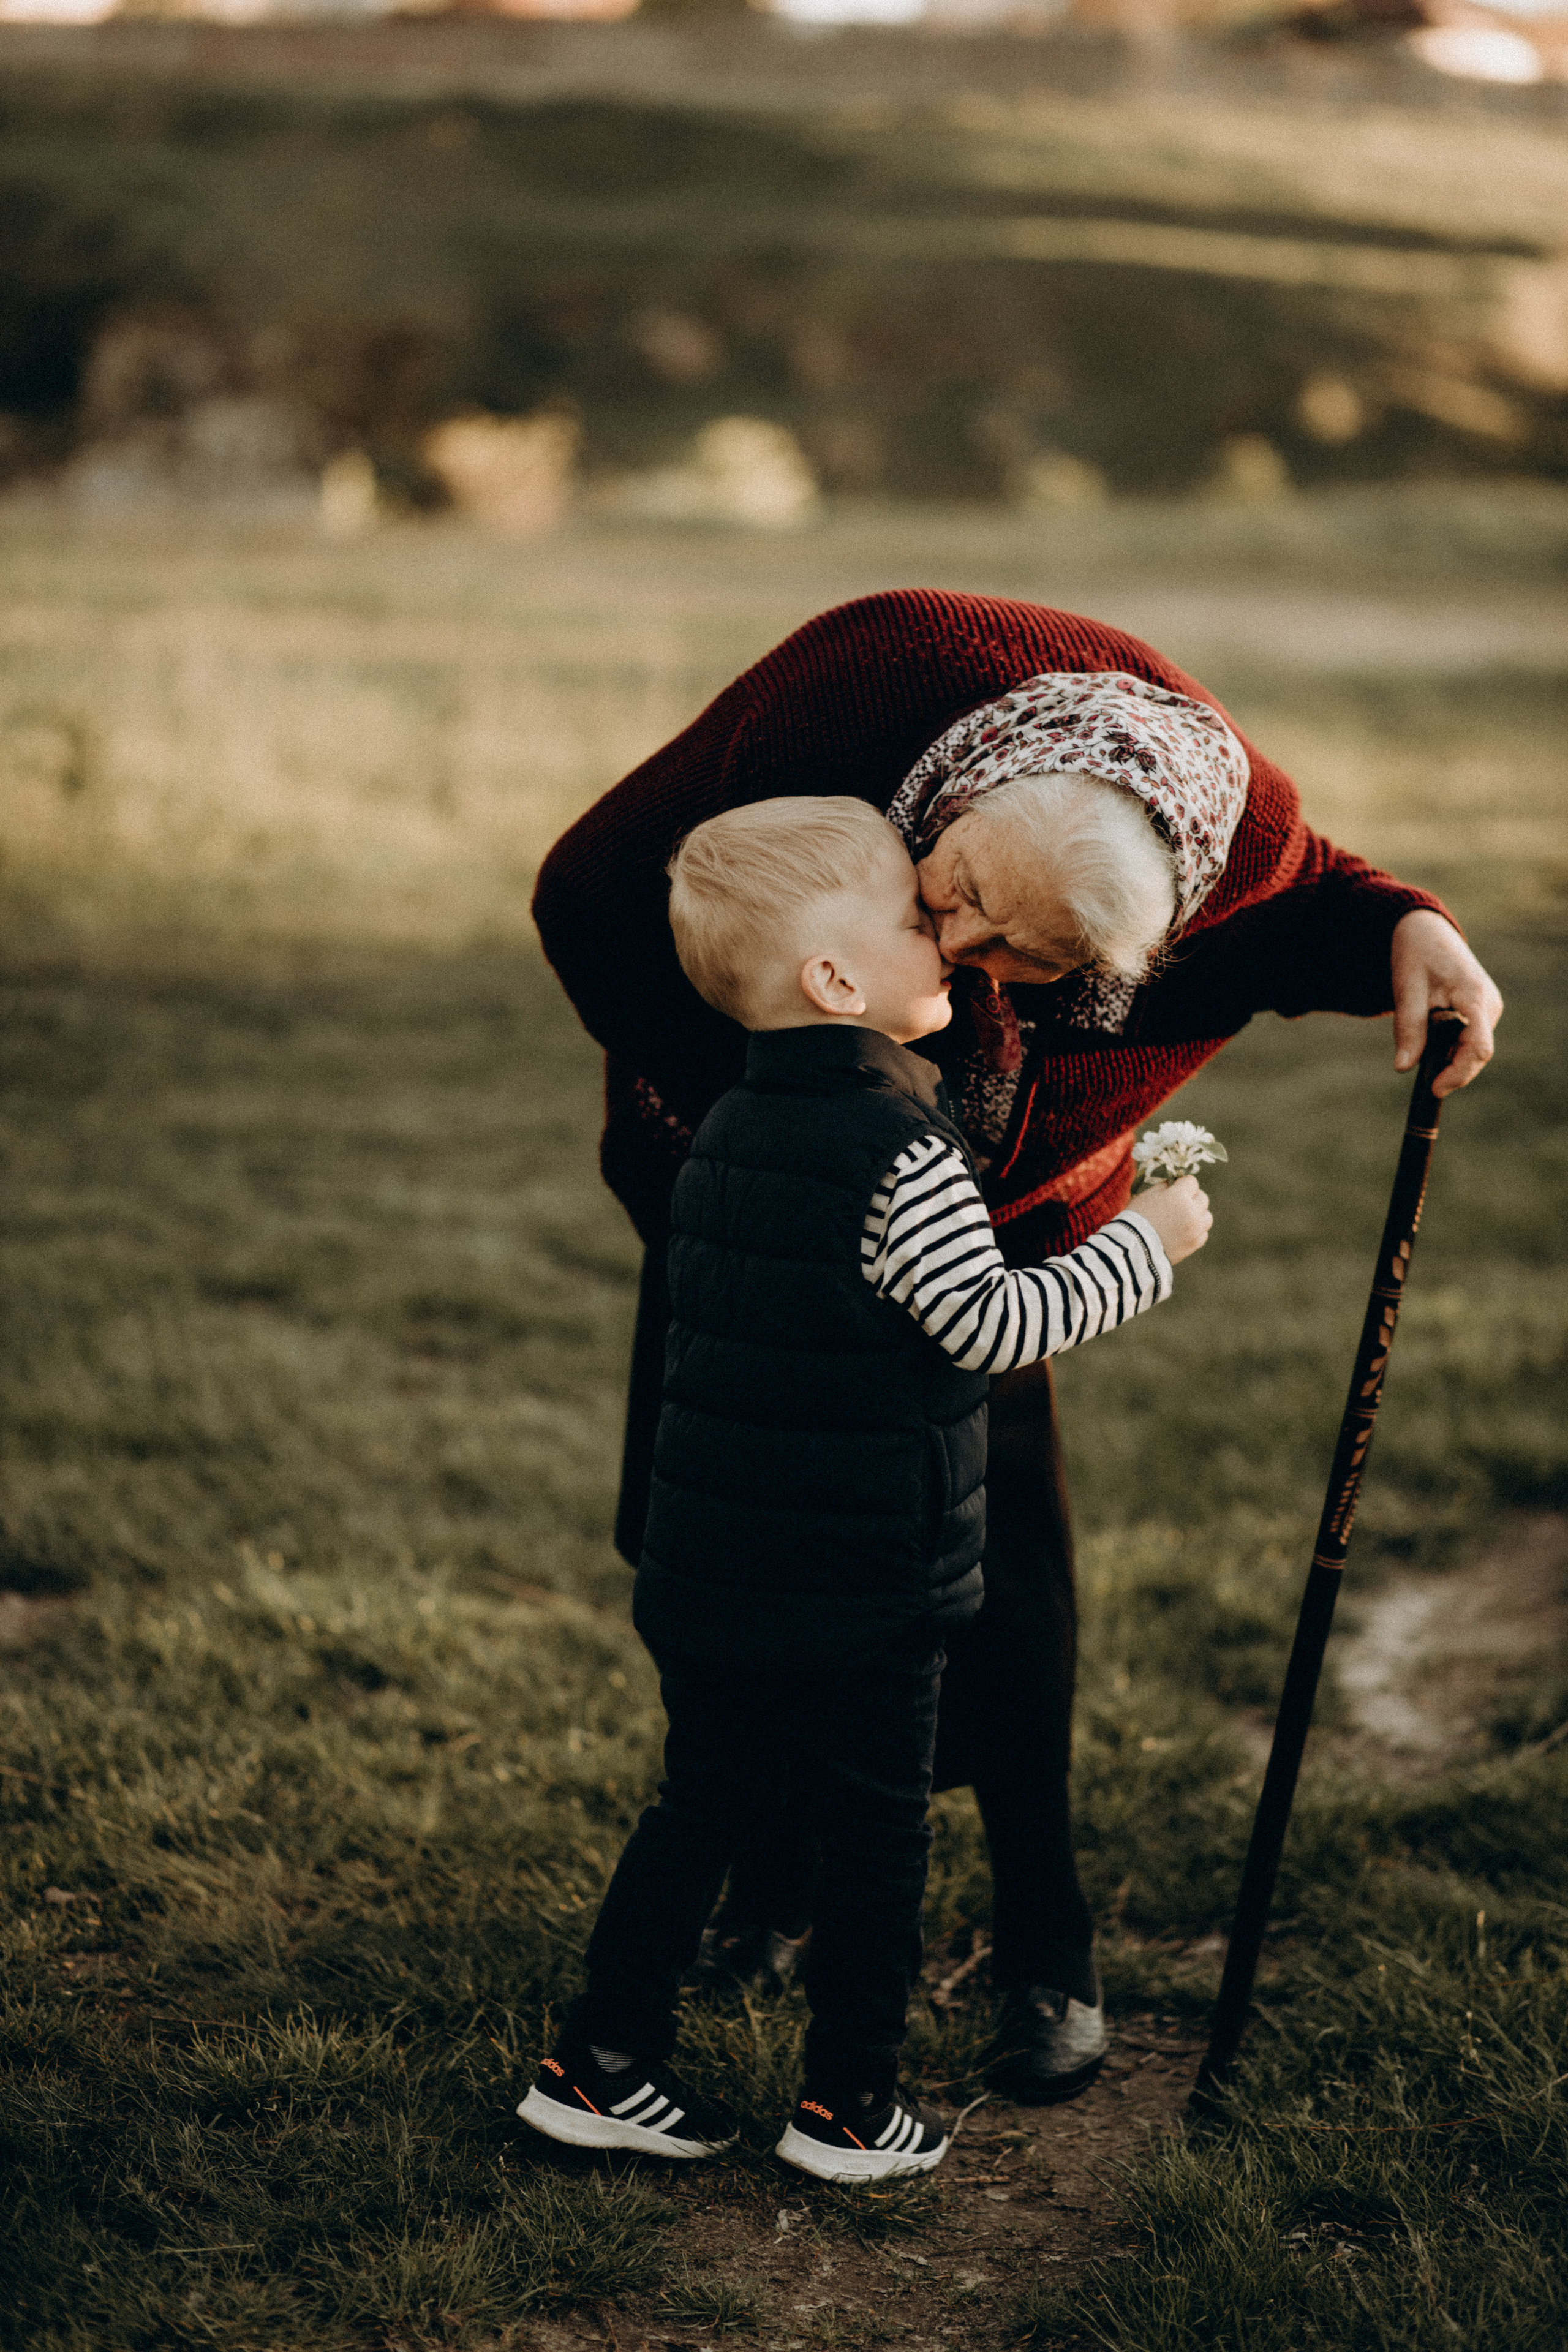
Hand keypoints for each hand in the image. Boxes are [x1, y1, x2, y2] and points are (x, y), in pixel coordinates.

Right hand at [1132, 1175, 1211, 1264]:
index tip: (1174, 1187)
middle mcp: (1192, 1212)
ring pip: (1207, 1216)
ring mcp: (1195, 1230)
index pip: (1191, 1181)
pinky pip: (1203, 1233)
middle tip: (1179, 1202)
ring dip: (1198, 1214)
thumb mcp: (1146, 1195)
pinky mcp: (1194, 1245)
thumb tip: (1173, 1184)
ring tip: (1184, 1218)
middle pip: (1203, 1197)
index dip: (1182, 1183)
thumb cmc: (1136, 1218)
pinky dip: (1196, 1230)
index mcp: (1180, 1197)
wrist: (1133, 1248)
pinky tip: (1183, 1231)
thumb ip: (1164, 1186)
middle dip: (1192, 1197)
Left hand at [1390, 910, 1501, 1098]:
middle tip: (1422, 1079)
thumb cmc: (1415, 955)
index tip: (1434, 1089)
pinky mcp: (1482, 1011)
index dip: (1459, 1073)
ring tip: (1421, 1044)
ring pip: (1472, 1049)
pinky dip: (1450, 1048)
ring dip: (1448, 1058)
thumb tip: (1403, 1068)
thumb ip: (1408, 1029)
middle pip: (1476, 1054)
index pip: (1479, 1046)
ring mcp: (1489, 1008)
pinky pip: (1469, 1040)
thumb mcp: (1406, 990)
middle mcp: (1489, 1004)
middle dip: (1450, 1070)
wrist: (1425, 931)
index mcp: (1474, 995)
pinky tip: (1430, 1043)